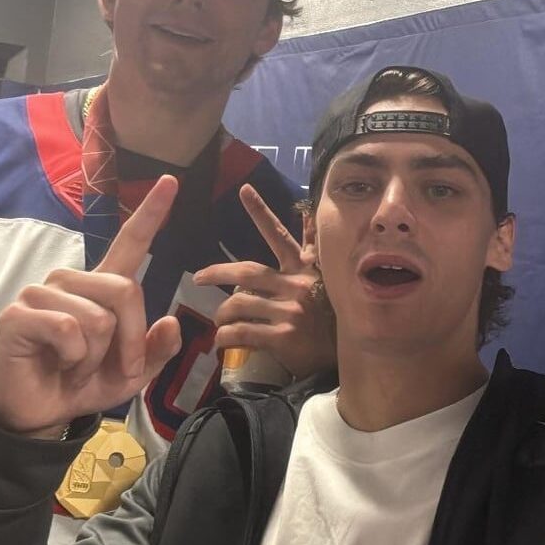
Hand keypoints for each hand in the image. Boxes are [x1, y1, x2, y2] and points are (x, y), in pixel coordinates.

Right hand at [0, 176, 181, 436]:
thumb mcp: (135, 371)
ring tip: (75, 363)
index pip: (130, 242)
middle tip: (117, 366)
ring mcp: (42, 292)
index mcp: (103, 286)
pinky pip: (69, 330)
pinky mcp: (18, 312)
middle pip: (126, 290)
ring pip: (98, 317)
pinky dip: (73, 357)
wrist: (45, 413)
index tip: (172, 182)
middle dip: (131, 339)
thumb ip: (157, 349)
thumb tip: (171, 322)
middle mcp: (72, 280)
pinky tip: (57, 361)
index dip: (150, 213)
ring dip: (96, 354)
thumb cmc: (87, 382)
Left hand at [193, 183, 334, 378]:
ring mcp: (289, 312)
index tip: (243, 190)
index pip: (279, 236)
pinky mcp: (282, 338)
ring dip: (221, 316)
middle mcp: (295, 286)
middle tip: (199, 278)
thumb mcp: (326, 277)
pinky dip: (225, 338)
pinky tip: (223, 342)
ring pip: (237, 305)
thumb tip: (306, 213)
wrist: (345, 355)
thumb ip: (311, 249)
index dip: (261, 212)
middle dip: (216, 272)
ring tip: (220, 322)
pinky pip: (240, 333)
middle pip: (245, 273)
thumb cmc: (331, 315)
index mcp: (303, 269)